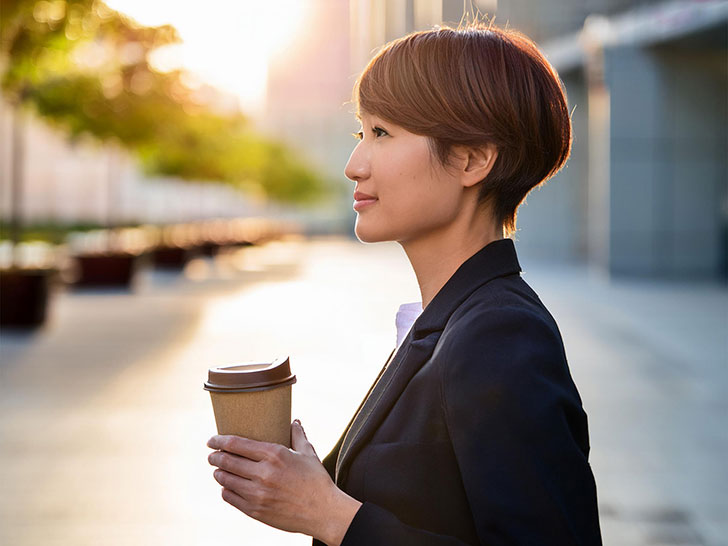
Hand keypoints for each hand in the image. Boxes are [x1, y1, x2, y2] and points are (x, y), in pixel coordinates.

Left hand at [207, 420, 361, 545]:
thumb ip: (297, 435)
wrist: (323, 512)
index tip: (212, 440)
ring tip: (218, 470)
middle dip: (215, 457)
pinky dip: (226, 490)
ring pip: (226, 480)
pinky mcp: (256, 511)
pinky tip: (227, 487)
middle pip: (227, 461)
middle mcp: (263, 473)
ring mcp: (258, 493)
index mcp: (275, 454)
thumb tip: (294, 421)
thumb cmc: (317, 480)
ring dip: (219, 473)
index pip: (237, 444)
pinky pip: (231, 498)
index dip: (219, 440)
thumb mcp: (308, 453)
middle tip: (212, 455)